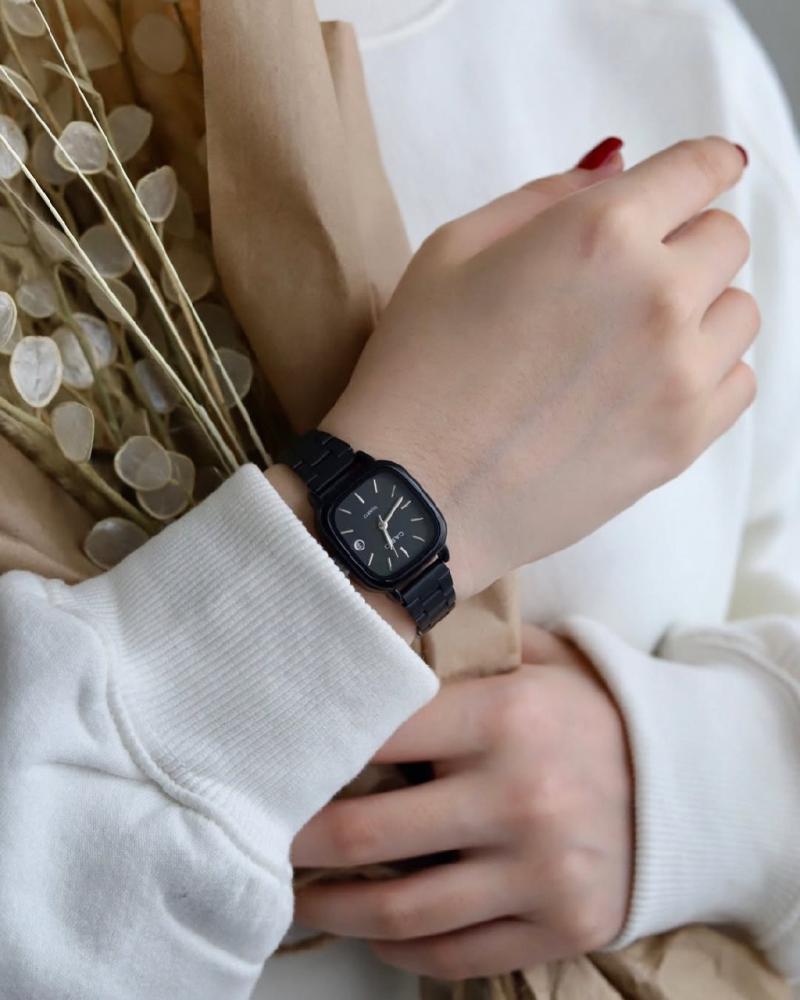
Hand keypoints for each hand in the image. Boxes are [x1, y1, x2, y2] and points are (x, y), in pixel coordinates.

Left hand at [291, 624, 633, 980]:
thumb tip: (372, 642)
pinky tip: (372, 934)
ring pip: (403, 912)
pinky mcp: (559, 928)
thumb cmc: (587, 714)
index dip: (314, 752)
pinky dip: (400, 951)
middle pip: (370, 835)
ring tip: (301, 897)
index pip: (379, 734)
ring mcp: (542, 873)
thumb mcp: (536, 663)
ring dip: (336, 910)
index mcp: (505, 718)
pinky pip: (455, 955)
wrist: (683, 785)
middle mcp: (520, 798)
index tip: (275, 761)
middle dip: (300, 841)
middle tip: (266, 837)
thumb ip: (461, 654)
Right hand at [320, 137, 756, 600]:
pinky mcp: (682, 442)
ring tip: (633, 342)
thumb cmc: (416, 372)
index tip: (698, 177)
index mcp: (600, 232)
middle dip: (683, 243)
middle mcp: (657, 295)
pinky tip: (648, 387)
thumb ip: (544, 197)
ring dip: (700, 311)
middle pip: (726, 239)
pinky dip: (707, 374)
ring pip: (741, 312)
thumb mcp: (452, 251)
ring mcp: (679, 375)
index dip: (700, 168)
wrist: (412, 494)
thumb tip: (613, 167)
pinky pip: (739, 383)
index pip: (700, 168)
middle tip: (625, 279)